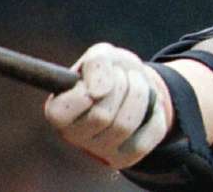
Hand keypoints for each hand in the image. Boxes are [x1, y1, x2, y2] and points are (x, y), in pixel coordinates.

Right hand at [44, 42, 170, 168]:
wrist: (137, 84)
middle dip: (123, 87)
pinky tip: (150, 107)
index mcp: (58, 111)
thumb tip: (98, 92)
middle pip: (102, 116)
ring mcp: (98, 151)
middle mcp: (73, 136)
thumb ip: (96, 63)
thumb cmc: (112, 71)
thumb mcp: (103, 55)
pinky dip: (155, 114)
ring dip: (140, 96)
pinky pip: (146, 139)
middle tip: (126, 77)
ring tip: (138, 86)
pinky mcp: (123, 158)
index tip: (103, 76)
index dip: (94, 85)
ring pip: (125, 126)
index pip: (69, 108)